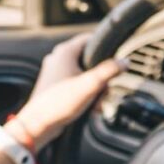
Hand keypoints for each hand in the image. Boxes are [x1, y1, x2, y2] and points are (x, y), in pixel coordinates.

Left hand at [8, 34, 123, 147]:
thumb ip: (109, 71)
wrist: (38, 125)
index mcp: (65, 52)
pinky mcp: (54, 85)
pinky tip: (89, 108)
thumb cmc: (60, 103)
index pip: (90, 39)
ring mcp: (55, 72)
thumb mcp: (90, 85)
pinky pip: (75, 84)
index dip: (104, 48)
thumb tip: (125, 61)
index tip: (114, 61)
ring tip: (96, 104)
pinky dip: (84, 94)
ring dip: (94, 89)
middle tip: (104, 91)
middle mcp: (58, 58)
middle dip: (100, 78)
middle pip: (89, 60)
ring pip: (83, 74)